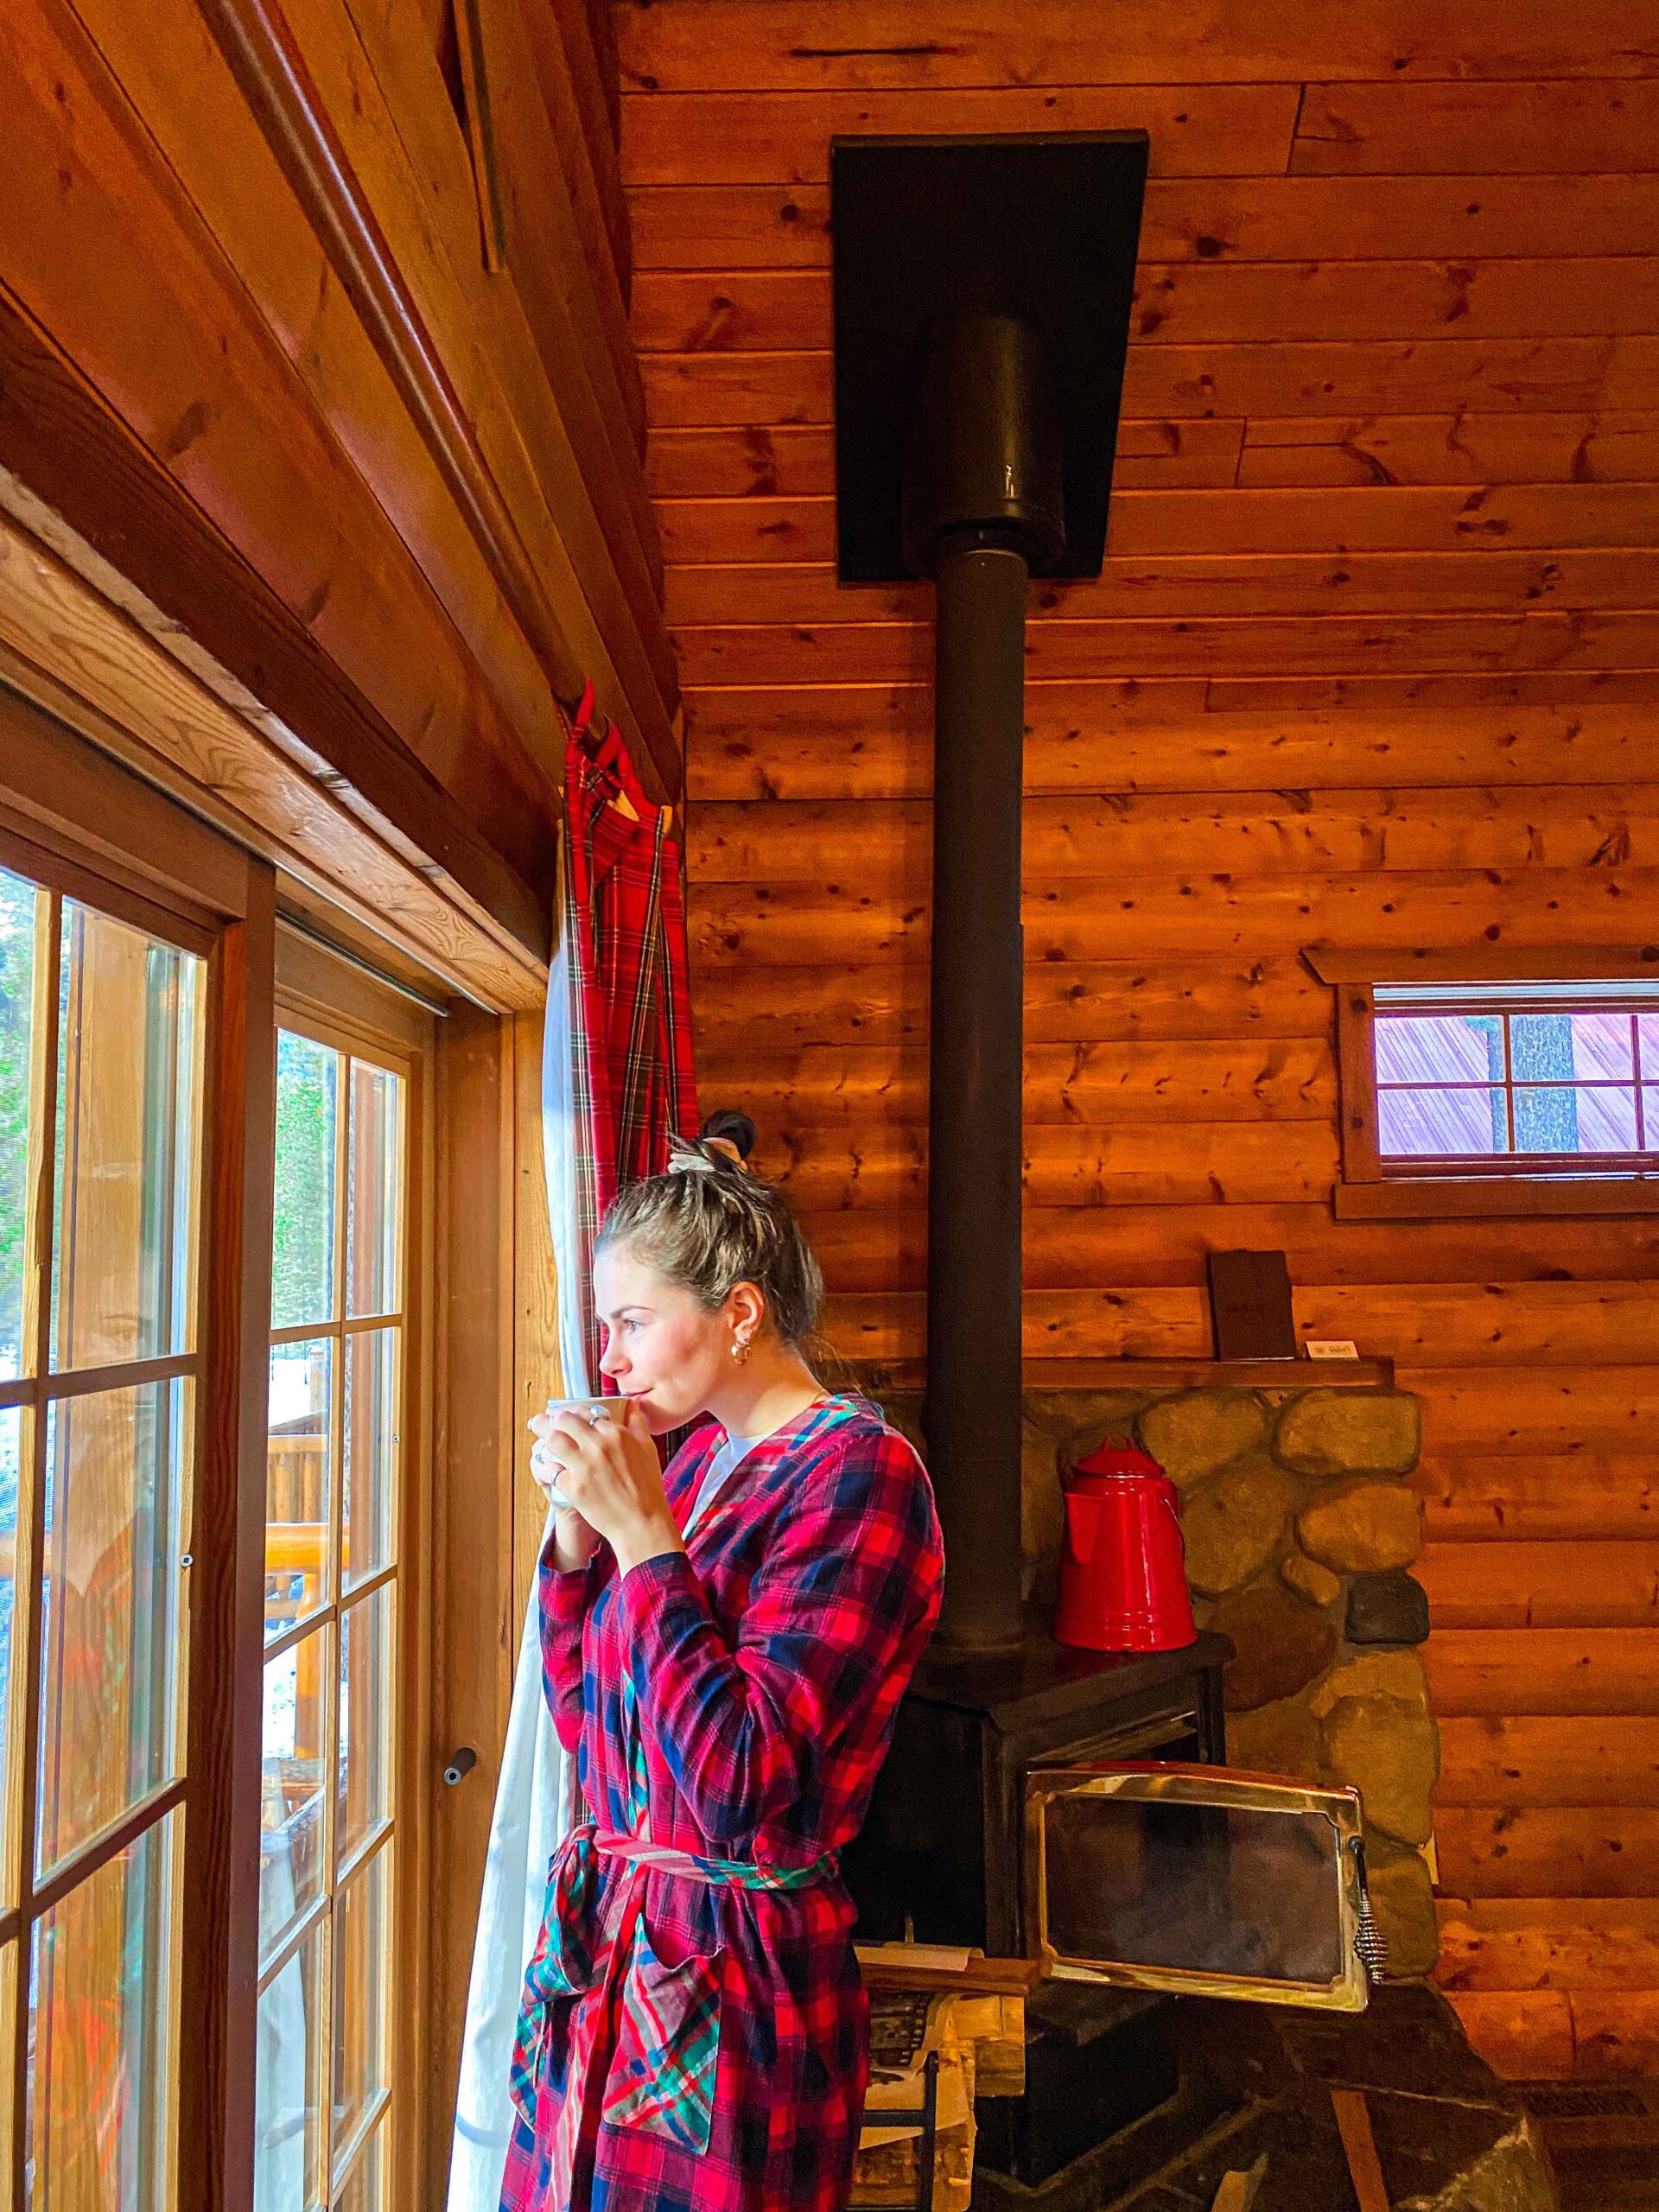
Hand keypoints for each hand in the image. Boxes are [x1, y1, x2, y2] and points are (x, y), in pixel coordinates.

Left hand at [530, 1398, 683, 1577]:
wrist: (641, 1522)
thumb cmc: (647, 1488)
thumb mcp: (647, 1448)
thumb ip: (637, 1422)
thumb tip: (633, 1403)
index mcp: (616, 1434)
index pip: (586, 1412)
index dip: (573, 1412)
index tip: (565, 1415)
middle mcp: (598, 1445)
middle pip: (564, 1421)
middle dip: (550, 1418)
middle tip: (544, 1421)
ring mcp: (584, 1466)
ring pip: (553, 1439)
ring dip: (543, 1436)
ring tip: (539, 1437)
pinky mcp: (572, 1486)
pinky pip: (549, 1470)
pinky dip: (544, 1468)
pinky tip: (544, 1468)